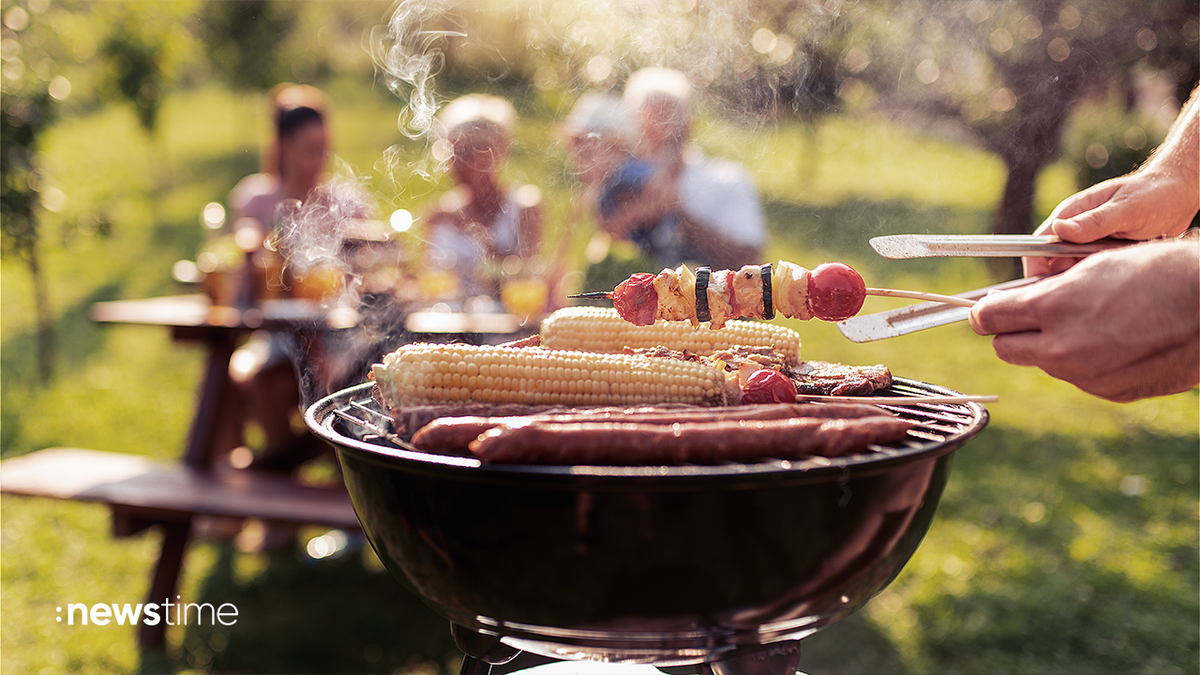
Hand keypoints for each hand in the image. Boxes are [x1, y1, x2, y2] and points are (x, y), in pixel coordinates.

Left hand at [971, 239, 1198, 401]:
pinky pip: (1078, 377)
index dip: (986, 311)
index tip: (988, 309)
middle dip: (1011, 331)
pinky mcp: (1108, 391)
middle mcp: (1063, 347)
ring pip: (1043, 363)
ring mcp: (1085, 375)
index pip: (988, 317)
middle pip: (1005, 348)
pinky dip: (1084, 361)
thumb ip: (1047, 288)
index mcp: (1055, 307)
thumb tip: (1012, 300)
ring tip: (1088, 322)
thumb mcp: (1094, 266)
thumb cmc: (1159, 273)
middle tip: (1031, 316)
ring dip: (1051, 346)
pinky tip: (1113, 341)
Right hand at [1025, 170, 1197, 276]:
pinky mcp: (1102, 250)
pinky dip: (1100, 277)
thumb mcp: (1127, 208)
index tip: (1043, 286)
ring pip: (1073, 268)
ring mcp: (1089, 240)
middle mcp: (1076, 227)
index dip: (1037, 266)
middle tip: (1087, 287)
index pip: (1041, 242)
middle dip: (1063, 276)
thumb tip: (1060, 230)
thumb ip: (1094, 221)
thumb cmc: (1154, 194)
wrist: (1180, 195)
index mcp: (1073, 212)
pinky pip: (1092, 269)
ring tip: (1109, 277)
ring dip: (1086, 277)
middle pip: (1053, 260)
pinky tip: (1116, 276)